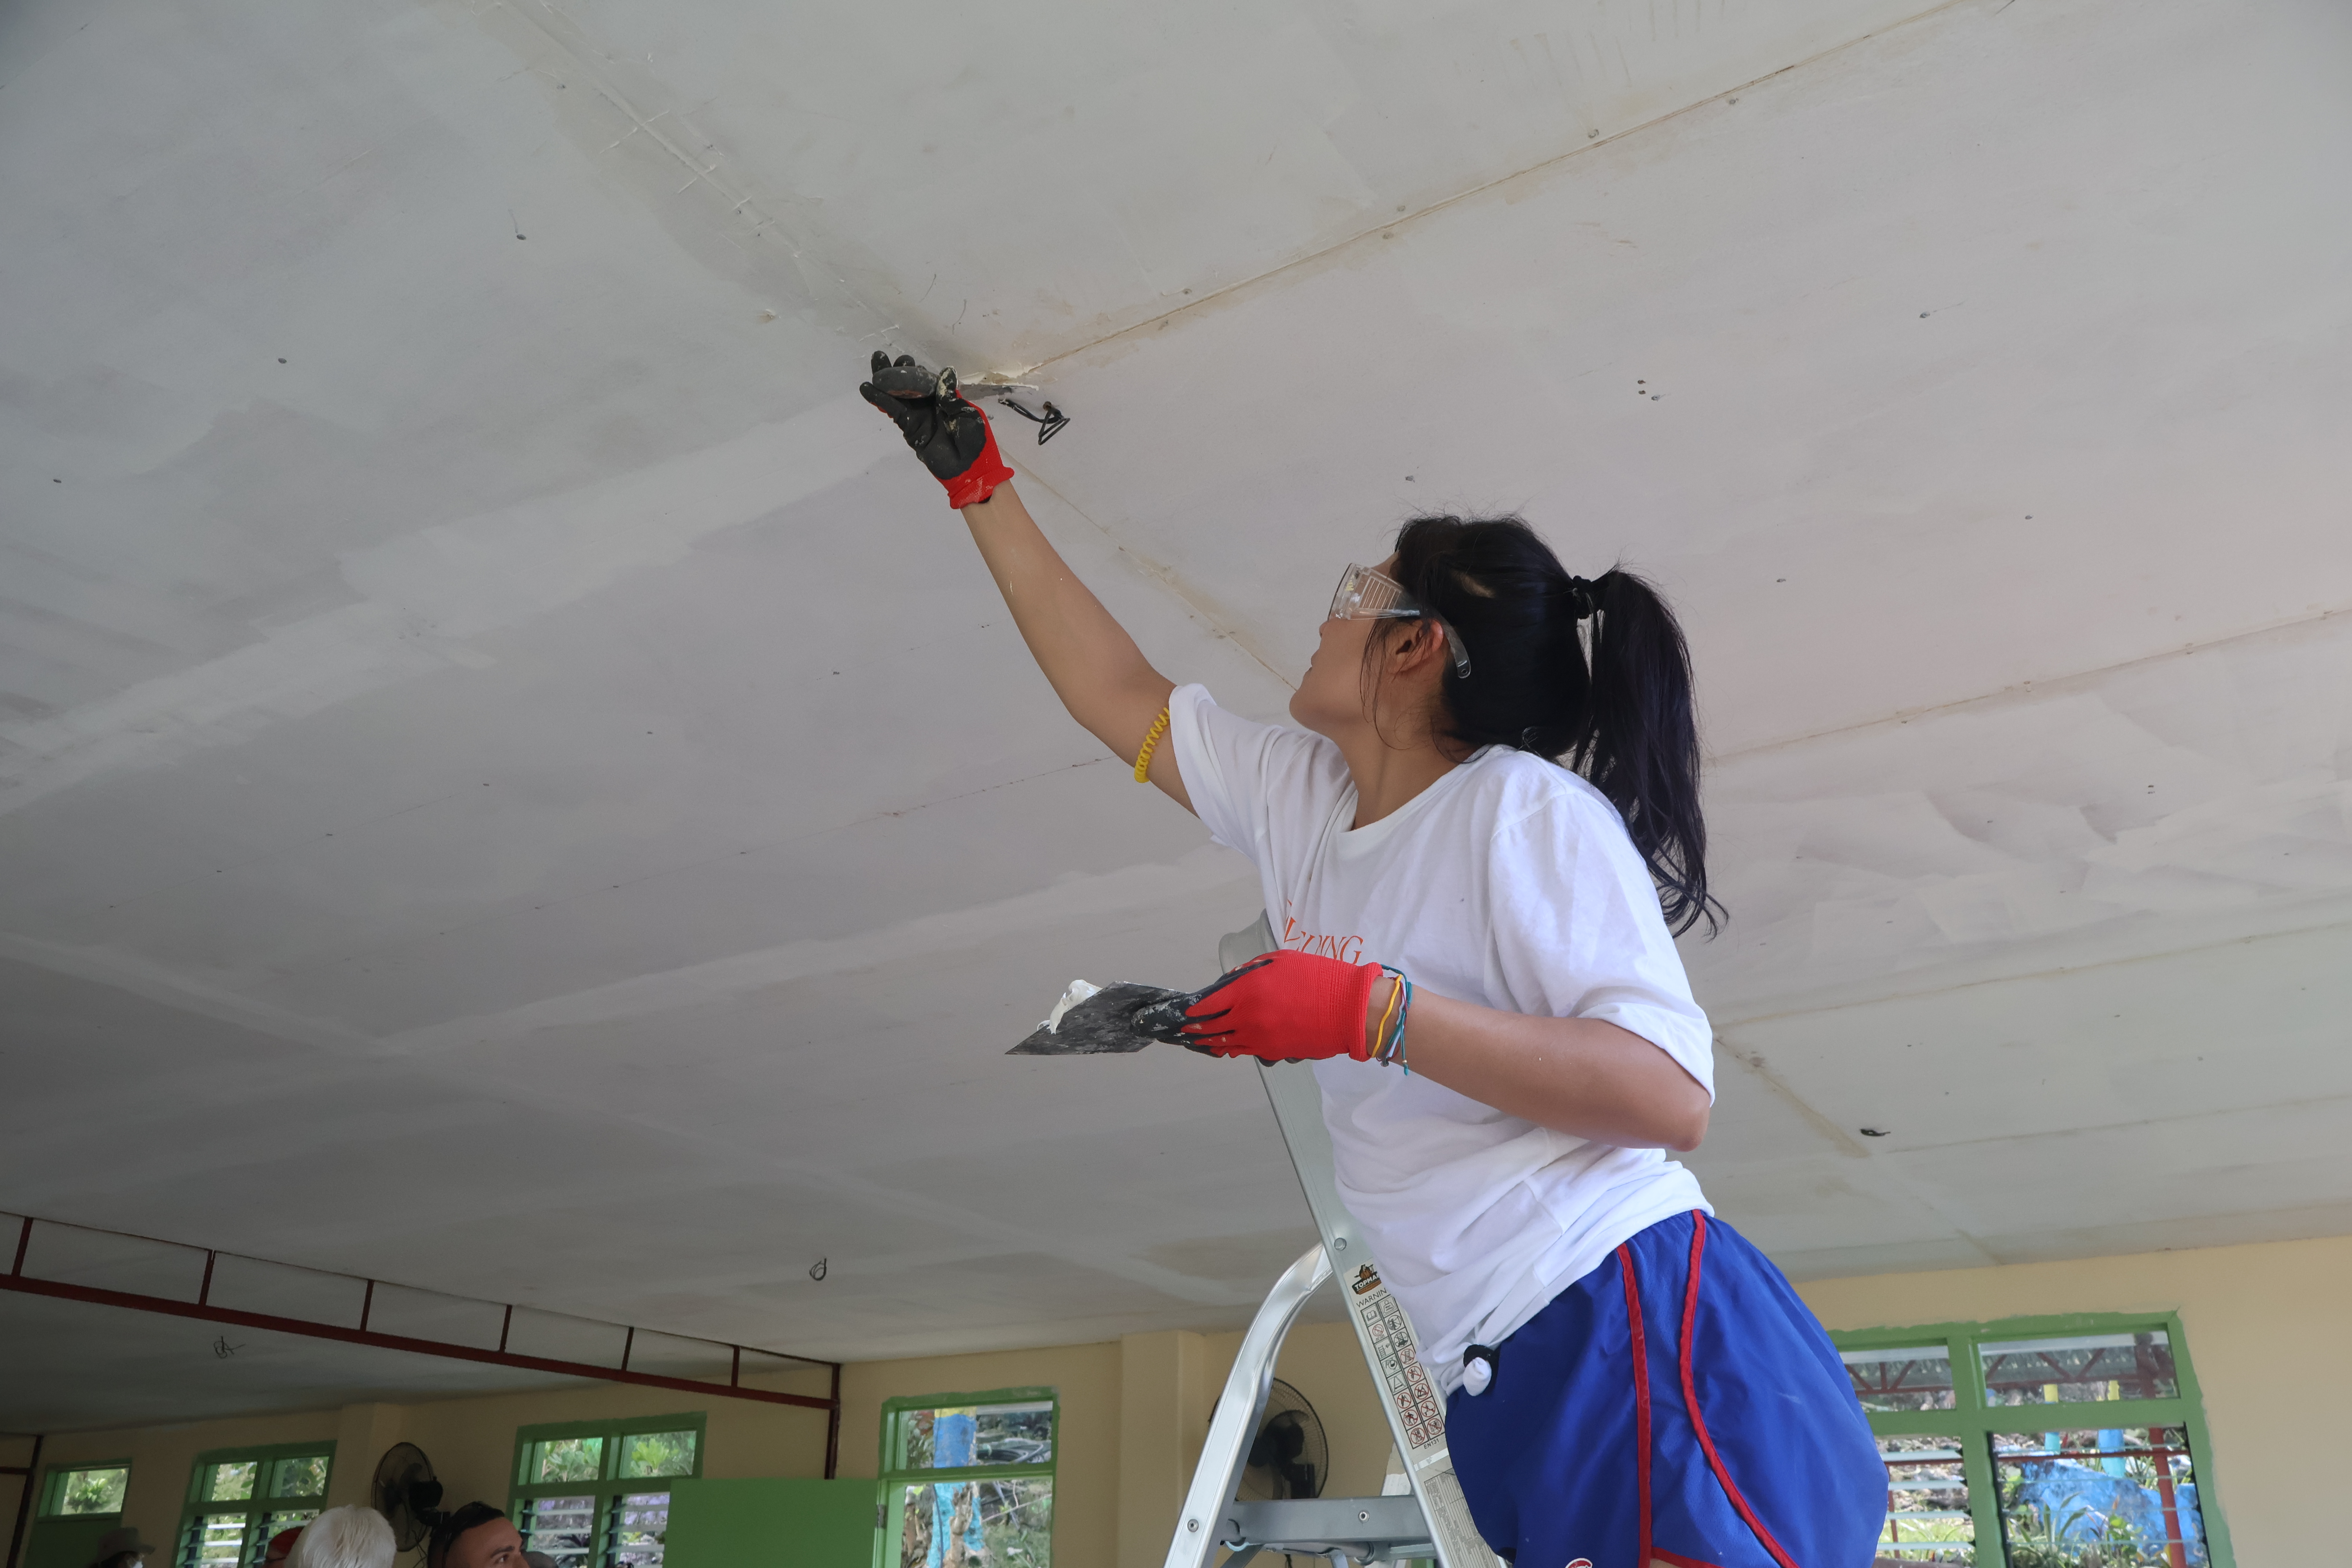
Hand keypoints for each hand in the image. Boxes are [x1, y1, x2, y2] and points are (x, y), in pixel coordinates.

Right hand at [859, 352, 1015, 507]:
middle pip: (909, 383)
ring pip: (898, 394)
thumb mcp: (968, 414)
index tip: (904, 361)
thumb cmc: (976, 442)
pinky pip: (894, 411)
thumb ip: (950, 396)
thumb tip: (945, 372)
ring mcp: (918, 416)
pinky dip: (881, 400)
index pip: (927, 379)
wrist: (971, 470)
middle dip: (896, 370)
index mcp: (945, 398)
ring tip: (874, 364)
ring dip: (884, 380)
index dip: (914, 370)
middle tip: (883, 357)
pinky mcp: (910, 429)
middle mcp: (929, 404)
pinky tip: (868, 389)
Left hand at [1178, 950, 1387, 1062]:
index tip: (1188, 1012)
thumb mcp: (1281, 961)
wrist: (1350, 1009)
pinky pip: (1246, 1052)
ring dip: (1211, 1042)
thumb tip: (1232, 982)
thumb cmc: (1319, 978)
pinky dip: (1233, 1049)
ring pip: (1227, 1043)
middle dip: (1196, 1029)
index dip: (1196, 1010)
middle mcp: (1249, 1016)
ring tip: (1200, 1041)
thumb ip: (1251, 971)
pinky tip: (1227, 1048)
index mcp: (1248, 990)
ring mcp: (1261, 1038)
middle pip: (1213, 1027)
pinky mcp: (1275, 1052)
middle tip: (1185, 1030)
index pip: (1210, 1004)